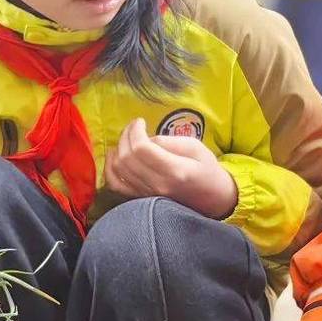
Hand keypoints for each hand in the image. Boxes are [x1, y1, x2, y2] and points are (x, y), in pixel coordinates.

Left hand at [104, 118, 237, 218]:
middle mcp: (157, 185)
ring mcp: (147, 195)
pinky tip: (114, 156)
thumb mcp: (195, 147)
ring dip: (117, 149)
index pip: (142, 148)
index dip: (135, 130)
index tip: (140, 121)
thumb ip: (169, 142)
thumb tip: (146, 139)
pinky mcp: (140, 199)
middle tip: (133, 127)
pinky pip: (115, 185)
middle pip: (127, 158)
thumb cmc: (206, 169)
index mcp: (174, 171)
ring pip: (118, 169)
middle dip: (125, 136)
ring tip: (126, 138)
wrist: (212, 198)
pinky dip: (109, 169)